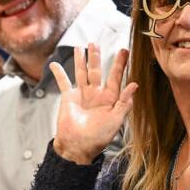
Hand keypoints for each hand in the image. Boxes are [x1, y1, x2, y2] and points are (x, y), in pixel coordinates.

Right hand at [51, 44, 136, 164]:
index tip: (124, 50)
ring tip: (81, 46)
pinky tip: (54, 64)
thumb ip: (124, 103)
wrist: (78, 146)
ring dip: (81, 60)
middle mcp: (96, 94)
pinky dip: (58, 73)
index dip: (119, 64)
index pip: (115, 77)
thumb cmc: (98, 137)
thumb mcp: (115, 121)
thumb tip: (135, 85)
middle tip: (95, 43)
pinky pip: (63, 83)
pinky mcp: (68, 98)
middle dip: (96, 57)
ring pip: (81, 73)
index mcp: (109, 99)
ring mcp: (82, 95)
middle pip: (96, 71)